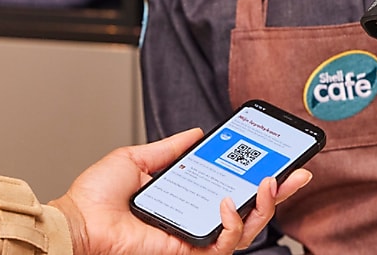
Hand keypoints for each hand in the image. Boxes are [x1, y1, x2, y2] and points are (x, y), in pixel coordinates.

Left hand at [49, 128, 312, 254]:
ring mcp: (195, 238)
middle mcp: (195, 220)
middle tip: (299, 173)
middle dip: (280, 193)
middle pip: (250, 211)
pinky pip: (224, 244)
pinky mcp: (189, 251)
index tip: (279, 159)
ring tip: (269, 182)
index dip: (259, 177)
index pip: (232, 189)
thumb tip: (196, 133)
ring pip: (247, 230)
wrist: (77, 221)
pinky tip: (227, 201)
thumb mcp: (138, 159)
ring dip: (265, 206)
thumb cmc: (96, 197)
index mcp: (187, 198)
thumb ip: (171, 148)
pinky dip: (232, 223)